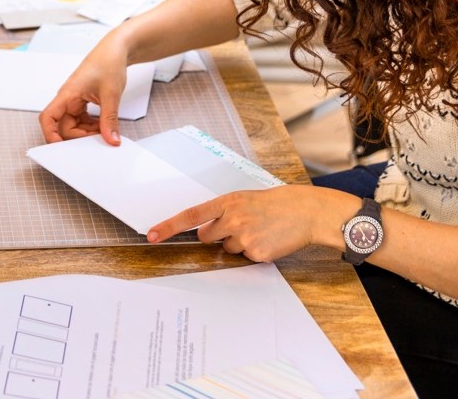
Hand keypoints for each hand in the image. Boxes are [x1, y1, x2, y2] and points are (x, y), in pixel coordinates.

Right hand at [39, 35, 128, 144]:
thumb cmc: (108, 63)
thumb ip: (109, 120)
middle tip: (97, 139)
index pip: (48, 118)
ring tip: (104, 130)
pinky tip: (103, 124)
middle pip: (63, 126)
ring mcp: (74, 101)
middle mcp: (67, 98)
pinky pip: (81, 120)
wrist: (116, 51)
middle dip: (79, 136)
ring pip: (73, 125)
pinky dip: (91, 126)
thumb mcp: (111, 95)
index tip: (60, 147)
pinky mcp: (82, 102)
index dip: (50, 134)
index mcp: (68, 94)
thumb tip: (110, 139)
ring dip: (87, 132)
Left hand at [147, 186, 320, 261]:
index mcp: (228, 202)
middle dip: (216, 235)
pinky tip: (269, 240)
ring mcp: (244, 237)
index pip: (191, 216)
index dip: (169, 226)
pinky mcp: (257, 254)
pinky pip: (246, 258)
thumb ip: (225, 211)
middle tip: (238, 226)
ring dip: (239, 243)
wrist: (306, 211)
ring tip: (261, 230)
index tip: (151, 235)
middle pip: (206, 237)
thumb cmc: (276, 203)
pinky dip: (255, 252)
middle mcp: (232, 218)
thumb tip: (207, 230)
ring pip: (227, 249)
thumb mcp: (246, 199)